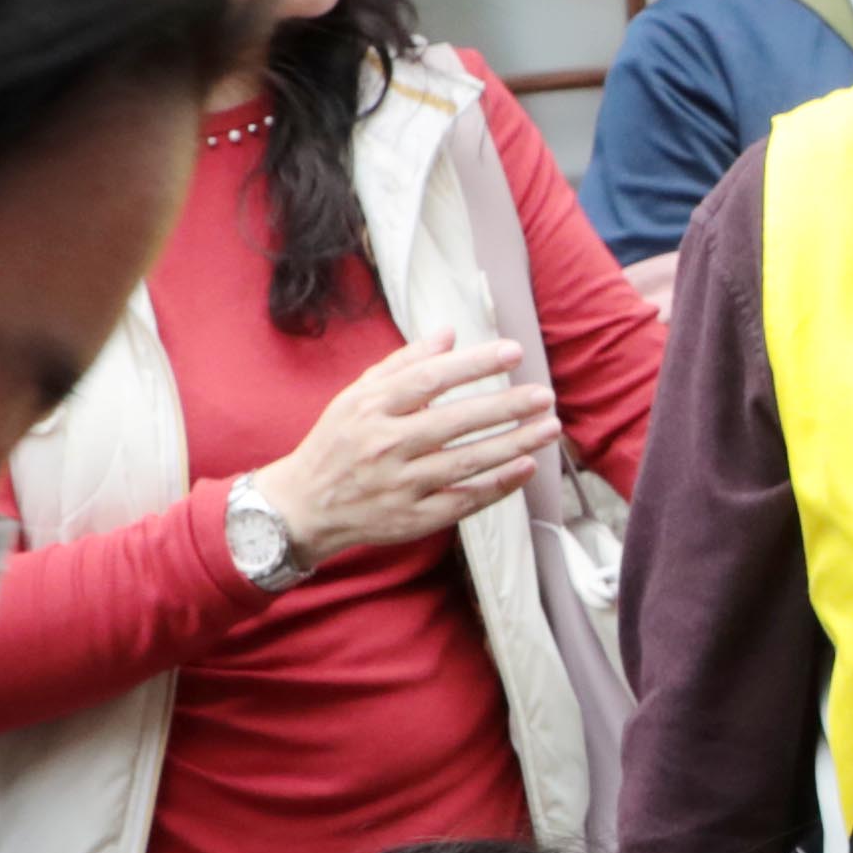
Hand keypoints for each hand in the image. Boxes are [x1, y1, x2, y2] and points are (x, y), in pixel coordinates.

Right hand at [257, 335, 531, 569]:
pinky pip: (463, 500)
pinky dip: (497, 486)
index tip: (513, 352)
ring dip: (513, 445)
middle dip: (505, 406)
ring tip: (548, 428)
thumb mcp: (356, 395)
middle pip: (454, 422)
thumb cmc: (338, 443)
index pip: (430, 379)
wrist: (303, 506)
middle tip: (543, 395)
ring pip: (466, 462)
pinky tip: (526, 468)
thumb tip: (449, 334)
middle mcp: (384, 445)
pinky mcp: (411, 518)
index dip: (474, 364)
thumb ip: (403, 364)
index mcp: (370, 408)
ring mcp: (399, 484)